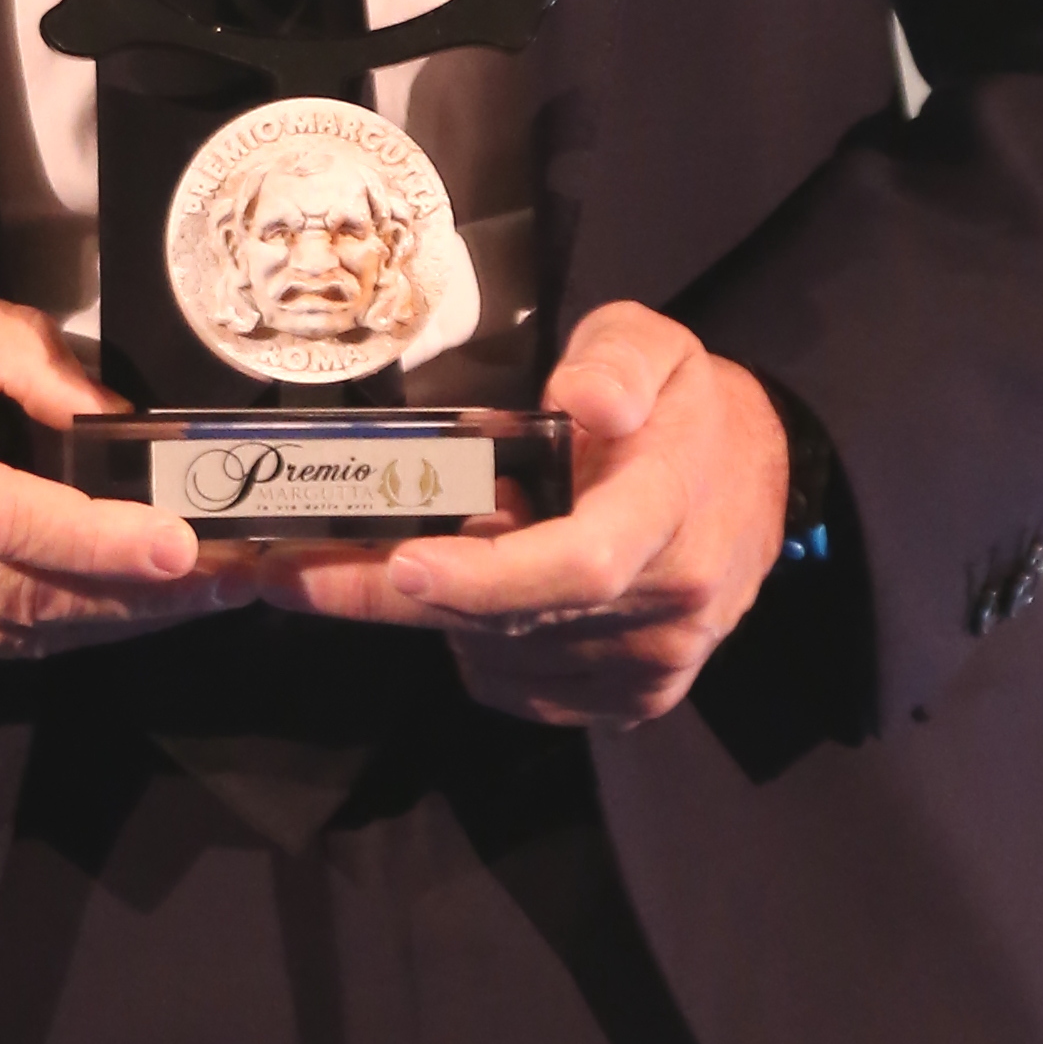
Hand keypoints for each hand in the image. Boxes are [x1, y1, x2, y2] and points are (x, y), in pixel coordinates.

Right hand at [0, 268, 231, 677]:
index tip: (182, 548)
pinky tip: (104, 606)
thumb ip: (1, 349)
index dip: (98, 542)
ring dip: (110, 622)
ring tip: (197, 597)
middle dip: (142, 596)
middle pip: (23, 598)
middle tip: (237, 578)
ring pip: (9, 638)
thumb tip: (103, 408)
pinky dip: (46, 632)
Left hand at [271, 303, 788, 727]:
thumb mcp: (655, 344)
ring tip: (421, 548)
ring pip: (499, 659)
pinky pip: (517, 690)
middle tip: (285, 572)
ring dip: (435, 614)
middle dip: (386, 597)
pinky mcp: (634, 700)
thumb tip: (584, 399)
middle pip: (509, 622)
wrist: (757, 481)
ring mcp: (652, 665)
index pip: (579, 563)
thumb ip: (616, 361)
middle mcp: (667, 605)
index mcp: (671, 509)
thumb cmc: (684, 404)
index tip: (403, 564)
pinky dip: (472, 646)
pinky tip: (469, 592)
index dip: (486, 576)